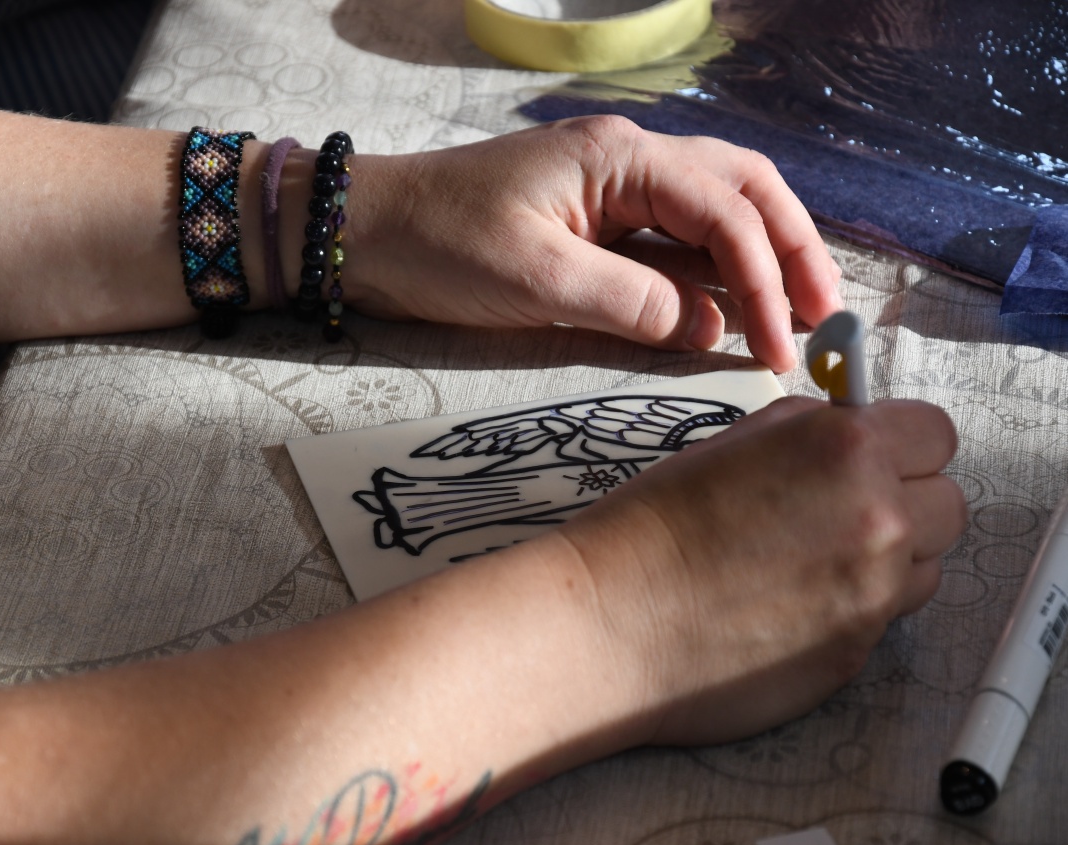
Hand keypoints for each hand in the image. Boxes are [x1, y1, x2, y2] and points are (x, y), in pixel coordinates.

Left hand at [348, 116, 841, 371]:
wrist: (363, 235)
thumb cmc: (438, 246)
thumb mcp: (537, 281)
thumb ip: (633, 305)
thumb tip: (710, 329)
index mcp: (620, 159)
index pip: (726, 209)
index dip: (765, 278)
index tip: (783, 344)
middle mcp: (627, 161)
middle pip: (742, 189)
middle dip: (790, 249)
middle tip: (823, 315)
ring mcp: (610, 189)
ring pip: (712, 211)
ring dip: (757, 259)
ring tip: (795, 315)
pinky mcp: (591, 223)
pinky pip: (668, 241)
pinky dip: (707, 274)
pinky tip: (726, 313)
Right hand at [557, 397, 964, 745]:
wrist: (613, 618)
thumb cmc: (653, 526)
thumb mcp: (734, 443)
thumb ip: (810, 431)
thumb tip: (853, 423)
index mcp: (846, 450)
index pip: (936, 434)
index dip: (902, 443)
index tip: (876, 456)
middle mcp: (877, 519)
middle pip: (948, 503)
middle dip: (905, 503)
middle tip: (841, 512)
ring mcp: (873, 593)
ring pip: (925, 566)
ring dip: (888, 561)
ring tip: (810, 564)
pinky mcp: (857, 653)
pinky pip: (885, 618)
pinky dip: (852, 609)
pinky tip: (788, 603)